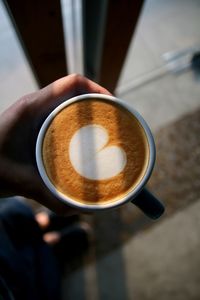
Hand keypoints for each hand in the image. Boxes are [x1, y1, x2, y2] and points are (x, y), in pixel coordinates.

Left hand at [0, 74, 110, 213]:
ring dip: (89, 116)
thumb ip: (51, 197)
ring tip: (105, 135)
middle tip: (114, 126)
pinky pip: (63, 118)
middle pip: (77, 94)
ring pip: (70, 106)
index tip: (113, 108)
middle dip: (99, 105)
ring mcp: (37, 116)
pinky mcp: (36, 127)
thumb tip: (82, 209)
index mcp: (34, 108)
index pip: (74, 84)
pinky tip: (84, 145)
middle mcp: (37, 107)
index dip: (98, 90)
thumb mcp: (20, 182)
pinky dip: (77, 126)